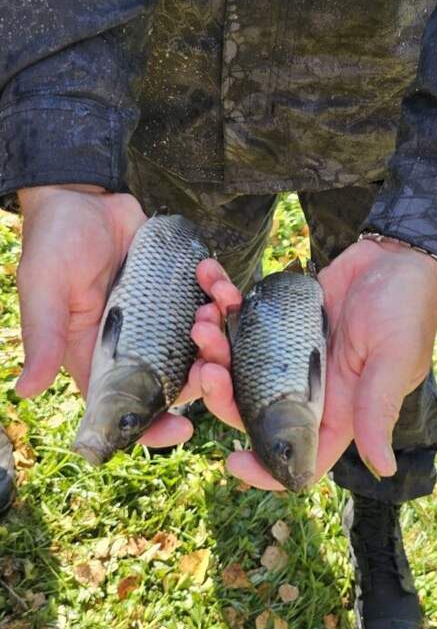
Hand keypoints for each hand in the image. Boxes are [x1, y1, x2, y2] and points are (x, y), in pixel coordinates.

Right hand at [14, 185, 192, 447]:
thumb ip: (43, 338)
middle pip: (177, 378)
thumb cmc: (52, 244)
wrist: (81, 197)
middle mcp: (134, 343)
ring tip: (212, 303)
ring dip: (216, 329)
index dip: (153, 427)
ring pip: (201, 342)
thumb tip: (26, 391)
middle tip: (208, 349)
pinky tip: (210, 271)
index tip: (183, 431)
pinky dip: (218, 289)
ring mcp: (161, 316)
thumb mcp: (44, 291)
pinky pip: (209, 299)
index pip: (127, 405)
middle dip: (202, 371)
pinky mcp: (178, 287)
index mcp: (98, 356)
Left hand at [184, 240, 436, 489]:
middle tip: (208, 364)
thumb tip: (382, 468)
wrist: (399, 256)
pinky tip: (211, 278)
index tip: (231, 461)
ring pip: (237, 362)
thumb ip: (379, 409)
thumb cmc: (407, 310)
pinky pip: (242, 316)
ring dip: (214, 344)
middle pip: (249, 407)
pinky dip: (223, 300)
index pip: (298, 455)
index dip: (265, 467)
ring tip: (206, 315)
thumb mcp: (395, 359)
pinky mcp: (279, 317)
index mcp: (337, 409)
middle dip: (220, 390)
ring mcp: (288, 352)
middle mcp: (306, 386)